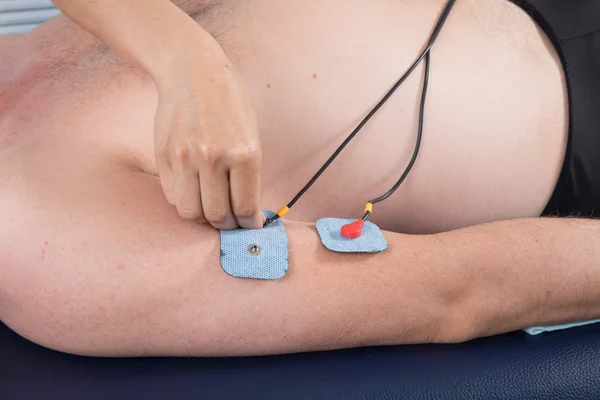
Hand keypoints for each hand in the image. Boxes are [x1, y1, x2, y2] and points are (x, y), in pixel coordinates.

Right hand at [154, 52, 263, 229]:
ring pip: (191, 211)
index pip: (246, 208)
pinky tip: (194, 189)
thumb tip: (247, 213)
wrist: (192, 73)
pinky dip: (184, 200)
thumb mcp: (251, 135)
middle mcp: (213, 158)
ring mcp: (185, 157)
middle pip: (217, 216)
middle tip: (231, 220)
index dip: (249, 224)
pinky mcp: (164, 156)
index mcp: (244, 153)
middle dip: (227, 224)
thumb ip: (248, 175)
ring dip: (203, 216)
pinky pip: (173, 196)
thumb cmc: (229, 104)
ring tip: (211, 205)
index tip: (250, 225)